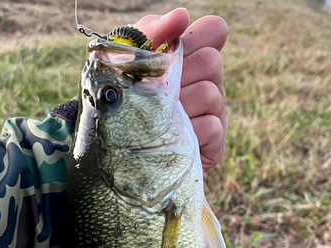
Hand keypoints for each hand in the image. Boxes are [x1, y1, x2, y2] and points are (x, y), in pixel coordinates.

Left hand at [135, 9, 227, 169]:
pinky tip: (171, 138)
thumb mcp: (126, 63)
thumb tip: (181, 16)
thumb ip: (150, 33)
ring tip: (160, 119)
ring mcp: (213, 113)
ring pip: (211, 94)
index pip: (215, 30)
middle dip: (183, 76)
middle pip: (212, 62)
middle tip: (160, 93)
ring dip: (181, 107)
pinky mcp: (214, 143)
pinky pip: (212, 127)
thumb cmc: (121, 102)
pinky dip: (190, 131)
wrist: (115, 148)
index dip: (202, 34)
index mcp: (189, 59)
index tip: (178, 49)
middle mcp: (207, 82)